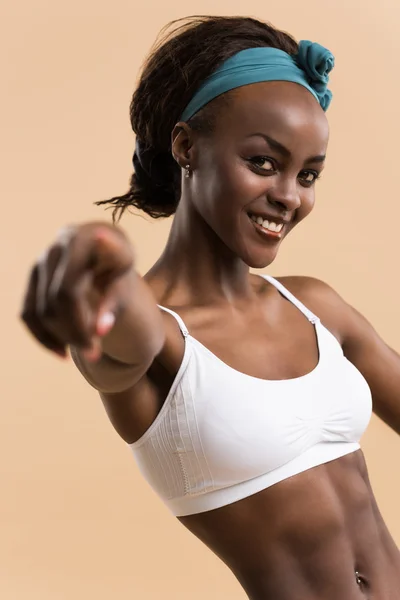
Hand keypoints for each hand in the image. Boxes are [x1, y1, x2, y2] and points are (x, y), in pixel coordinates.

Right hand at [20, 222, 133, 361]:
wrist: (102, 248)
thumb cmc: (117, 264)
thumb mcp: (124, 278)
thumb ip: (114, 301)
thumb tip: (101, 331)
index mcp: (81, 242)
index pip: (69, 289)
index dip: (76, 317)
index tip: (93, 335)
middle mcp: (54, 250)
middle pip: (54, 302)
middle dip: (74, 332)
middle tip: (96, 353)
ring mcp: (39, 263)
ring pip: (40, 311)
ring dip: (61, 337)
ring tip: (88, 350)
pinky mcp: (32, 278)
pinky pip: (28, 313)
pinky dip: (44, 337)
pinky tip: (63, 351)